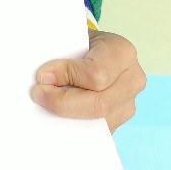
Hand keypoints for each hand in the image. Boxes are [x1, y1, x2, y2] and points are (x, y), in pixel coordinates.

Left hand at [30, 30, 145, 133]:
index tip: (42, 76)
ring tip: (47, 104)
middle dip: (63, 103)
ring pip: (98, 122)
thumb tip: (44, 80)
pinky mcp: (120, 120)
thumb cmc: (80, 43)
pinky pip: (97, 131)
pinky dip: (75, 125)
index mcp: (122, 52)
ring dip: (68, 116)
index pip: (96, 74)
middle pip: (99, 104)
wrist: (93, 50)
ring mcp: (129, 103)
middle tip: (38, 95)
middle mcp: (132, 79)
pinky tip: (58, 117)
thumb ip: (59, 54)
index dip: (66, 77)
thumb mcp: (71, 38)